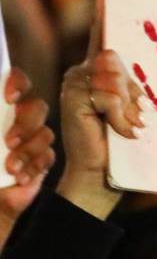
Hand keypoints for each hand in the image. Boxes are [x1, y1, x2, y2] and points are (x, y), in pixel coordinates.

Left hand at [0, 69, 55, 222]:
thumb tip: (6, 106)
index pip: (15, 81)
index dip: (18, 82)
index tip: (9, 96)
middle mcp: (14, 120)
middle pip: (37, 108)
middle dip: (26, 123)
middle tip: (9, 141)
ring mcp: (28, 142)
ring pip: (45, 134)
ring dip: (29, 150)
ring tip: (11, 166)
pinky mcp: (38, 163)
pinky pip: (48, 158)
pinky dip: (34, 167)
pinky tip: (19, 177)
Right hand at [56, 0, 141, 218]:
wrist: (103, 176)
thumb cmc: (129, 143)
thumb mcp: (141, 109)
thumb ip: (136, 86)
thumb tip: (117, 63)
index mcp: (106, 69)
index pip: (104, 26)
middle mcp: (88, 70)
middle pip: (118, 59)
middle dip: (135, 91)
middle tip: (139, 118)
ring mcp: (78, 82)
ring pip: (114, 77)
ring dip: (130, 107)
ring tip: (131, 128)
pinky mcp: (75, 97)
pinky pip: (107, 94)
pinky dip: (121, 115)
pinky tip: (121, 131)